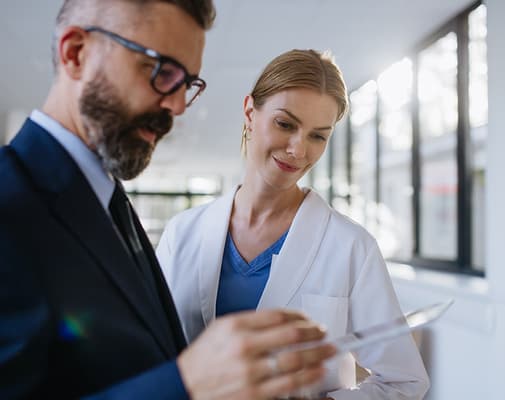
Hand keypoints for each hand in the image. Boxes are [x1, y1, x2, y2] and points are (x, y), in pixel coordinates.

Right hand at [177, 309, 336, 399]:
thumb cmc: (204, 357)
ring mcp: (250, 373)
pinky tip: (318, 371)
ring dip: (318, 354)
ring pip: (295, 360)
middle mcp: (244, 347)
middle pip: (291, 335)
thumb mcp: (221, 328)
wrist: (185, 387)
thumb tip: (284, 321)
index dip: (300, 316)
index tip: (309, 319)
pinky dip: (308, 376)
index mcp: (235, 326)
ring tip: (329, 351)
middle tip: (324, 333)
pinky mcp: (254, 395)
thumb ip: (251, 322)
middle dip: (315, 333)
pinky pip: (289, 384)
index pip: (278, 315)